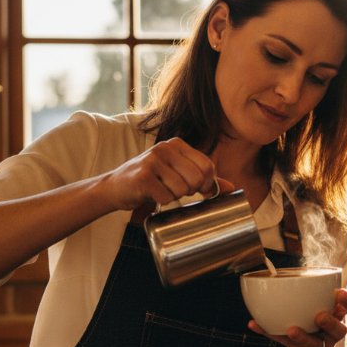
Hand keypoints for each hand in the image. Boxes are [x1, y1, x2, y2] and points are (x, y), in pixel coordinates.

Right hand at [102, 137, 234, 210]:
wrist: (115, 186)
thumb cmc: (149, 180)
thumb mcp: (177, 173)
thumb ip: (203, 179)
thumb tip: (231, 187)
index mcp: (176, 144)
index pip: (207, 166)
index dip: (206, 183)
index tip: (197, 189)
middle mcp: (165, 148)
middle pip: (196, 178)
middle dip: (190, 191)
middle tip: (174, 190)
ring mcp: (152, 161)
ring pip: (182, 189)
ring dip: (173, 197)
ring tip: (161, 190)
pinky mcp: (142, 177)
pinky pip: (166, 197)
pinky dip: (161, 202)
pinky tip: (151, 194)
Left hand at [248, 288, 346, 346]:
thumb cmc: (313, 315)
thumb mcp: (317, 300)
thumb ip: (308, 285)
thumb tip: (276, 263)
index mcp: (337, 314)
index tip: (340, 292)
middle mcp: (331, 331)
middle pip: (338, 329)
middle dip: (330, 322)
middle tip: (320, 316)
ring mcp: (318, 344)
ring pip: (314, 343)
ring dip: (302, 336)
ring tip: (292, 329)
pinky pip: (283, 342)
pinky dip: (267, 331)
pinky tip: (254, 324)